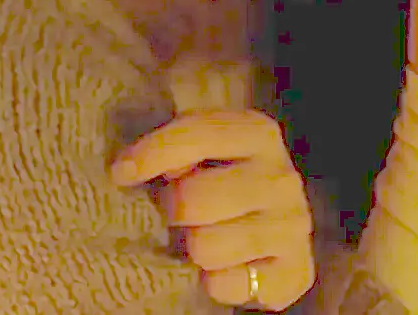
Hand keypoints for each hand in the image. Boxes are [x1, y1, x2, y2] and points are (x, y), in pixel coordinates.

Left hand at [110, 110, 313, 310]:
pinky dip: (214, 282)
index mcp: (258, 133)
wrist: (273, 235)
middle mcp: (282, 176)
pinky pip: (226, 284)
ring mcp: (294, 225)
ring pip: (206, 247)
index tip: (120, 173)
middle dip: (173, 210)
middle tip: (177, 214)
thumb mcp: (201, 153)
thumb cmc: (220, 183)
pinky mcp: (297, 271)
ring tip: (202, 239)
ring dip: (193, 249)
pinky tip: (224, 267)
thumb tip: (132, 166)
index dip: (152, 152)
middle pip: (193, 198)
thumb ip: (175, 146)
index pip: (197, 133)